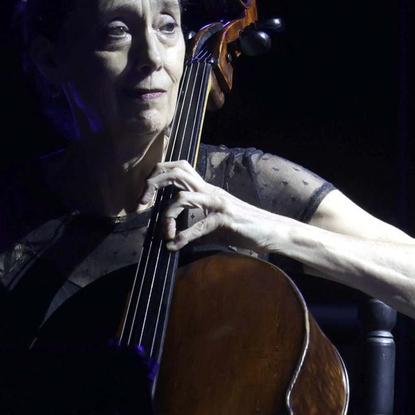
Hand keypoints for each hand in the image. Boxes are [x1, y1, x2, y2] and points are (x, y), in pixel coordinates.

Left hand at [144, 160, 292, 252]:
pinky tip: (175, 246)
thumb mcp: (214, 224)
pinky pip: (198, 226)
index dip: (156, 176)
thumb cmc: (244, 227)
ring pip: (182, 197)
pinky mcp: (225, 220)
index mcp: (206, 189)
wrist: (273, 230)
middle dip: (152, 183)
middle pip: (176, 172)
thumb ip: (194, 227)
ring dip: (167, 216)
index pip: (178, 168)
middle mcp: (210, 191)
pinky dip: (183, 237)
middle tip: (141, 203)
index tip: (144, 196)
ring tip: (165, 233)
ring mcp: (218, 203)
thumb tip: (171, 241)